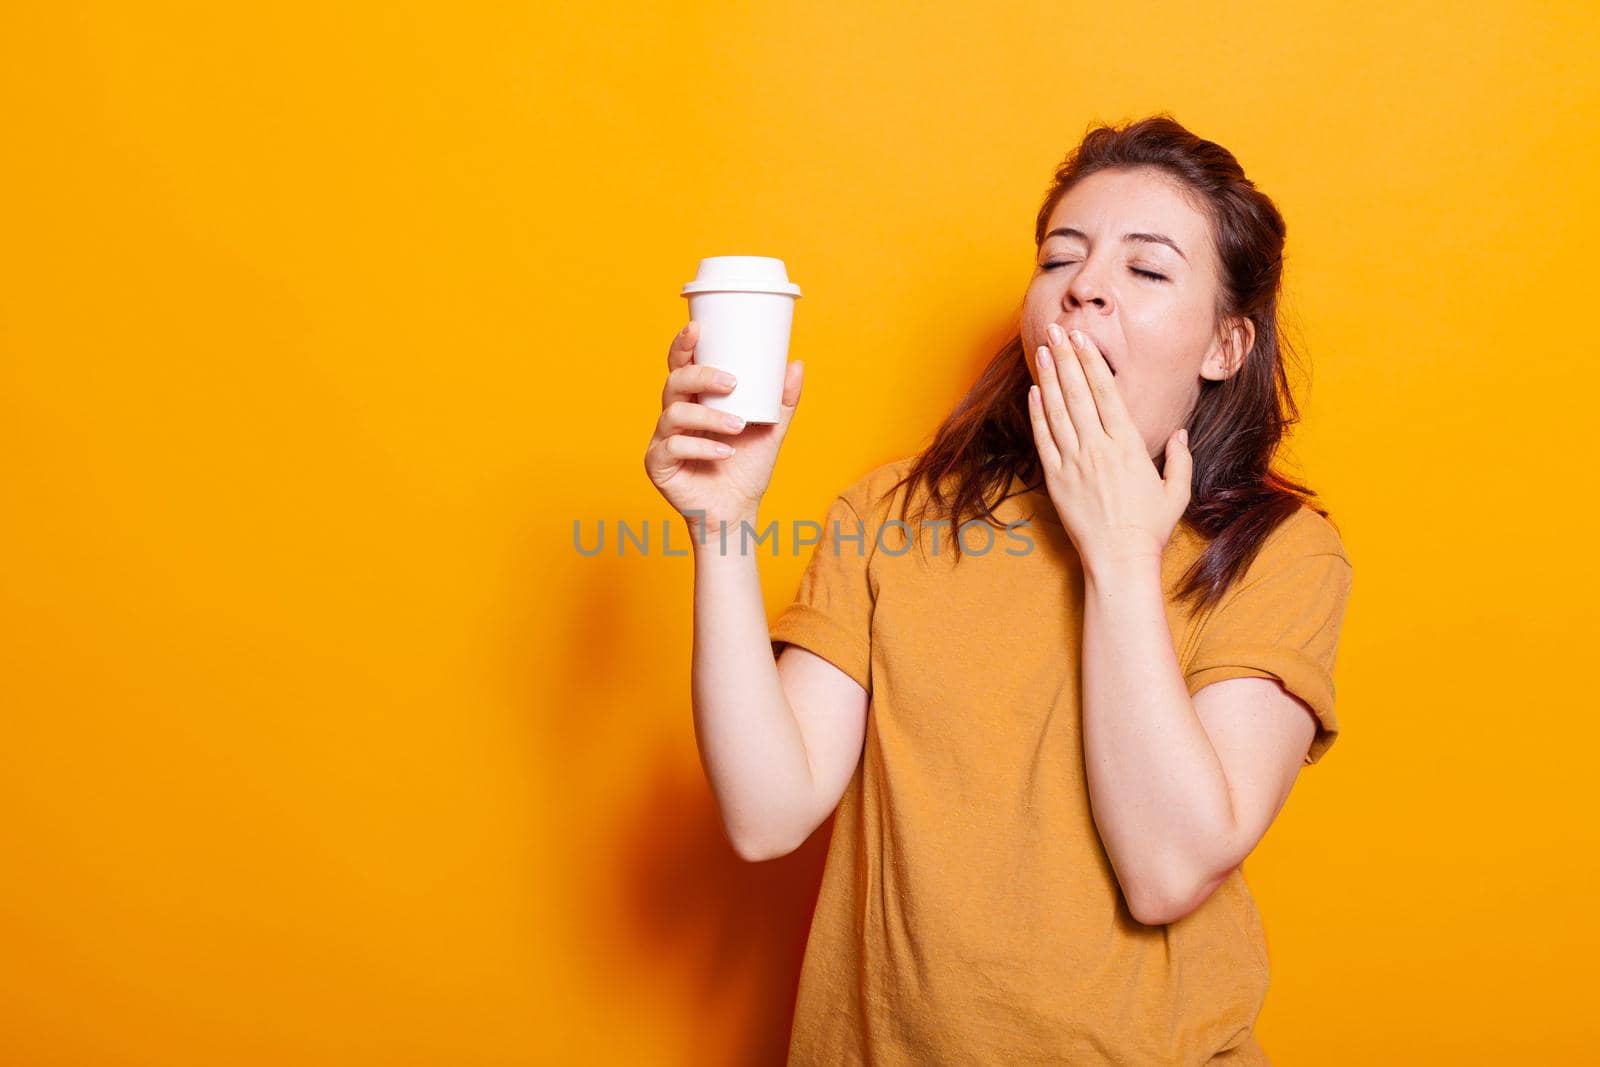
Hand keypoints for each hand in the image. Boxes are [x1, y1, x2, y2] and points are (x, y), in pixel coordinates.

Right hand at [643, 320, 804, 534]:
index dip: (683, 345)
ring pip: (675, 413)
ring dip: (709, 417)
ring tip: (738, 426)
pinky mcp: (657, 464)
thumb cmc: (747, 469)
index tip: (697, 329)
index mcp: (696, 400)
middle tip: (731, 382)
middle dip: (701, 376)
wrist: (738, 511)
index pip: (682, 365)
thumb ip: (781, 401)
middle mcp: (675, 414)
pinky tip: (724, 453)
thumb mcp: (770, 430)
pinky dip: (701, 447)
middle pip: (674, 381)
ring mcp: (663, 439)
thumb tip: (796, 364)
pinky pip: (672, 447)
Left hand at [1026, 324, 1190, 571]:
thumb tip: (1181, 433)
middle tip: (1056, 329)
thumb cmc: (1150, 527)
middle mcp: (1098, 447)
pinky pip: (1044, 440)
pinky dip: (1037, 414)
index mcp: (1128, 444)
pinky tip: (1034, 392)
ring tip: (1044, 350)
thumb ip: (1180, 458)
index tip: (1083, 338)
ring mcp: (1074, 463)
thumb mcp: (1176, 491)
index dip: (1092, 361)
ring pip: (1058, 411)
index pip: (1106, 392)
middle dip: (1067, 357)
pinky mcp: (1055, 480)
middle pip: (1078, 392)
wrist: (1119, 558)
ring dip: (1050, 377)